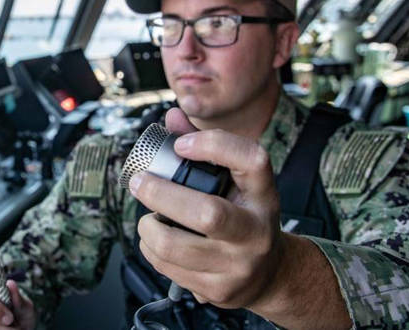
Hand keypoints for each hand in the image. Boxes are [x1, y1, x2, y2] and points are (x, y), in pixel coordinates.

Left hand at [129, 108, 286, 309]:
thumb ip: (206, 147)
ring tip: (148, 219)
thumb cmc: (245, 216)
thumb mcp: (237, 182)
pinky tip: (156, 241)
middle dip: (160, 194)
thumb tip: (171, 118)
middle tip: (139, 183)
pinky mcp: (218, 290)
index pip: (252, 161)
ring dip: (148, 228)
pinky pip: (168, 268)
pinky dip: (151, 250)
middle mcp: (256, 232)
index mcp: (263, 196)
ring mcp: (238, 265)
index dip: (213, 146)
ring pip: (176, 246)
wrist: (270, 274)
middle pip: (206, 213)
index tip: (180, 145)